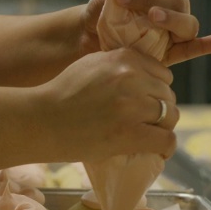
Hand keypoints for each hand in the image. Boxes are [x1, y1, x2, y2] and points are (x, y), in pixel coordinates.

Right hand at [34, 48, 177, 162]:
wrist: (40, 121)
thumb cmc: (60, 96)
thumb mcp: (90, 65)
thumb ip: (118, 65)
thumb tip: (144, 78)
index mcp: (123, 58)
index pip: (162, 73)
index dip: (155, 90)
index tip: (146, 103)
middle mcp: (131, 77)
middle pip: (167, 95)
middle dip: (159, 110)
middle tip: (145, 124)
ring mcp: (131, 106)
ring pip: (170, 116)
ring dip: (162, 127)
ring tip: (150, 137)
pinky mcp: (130, 132)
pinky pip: (166, 139)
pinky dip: (166, 147)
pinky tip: (159, 151)